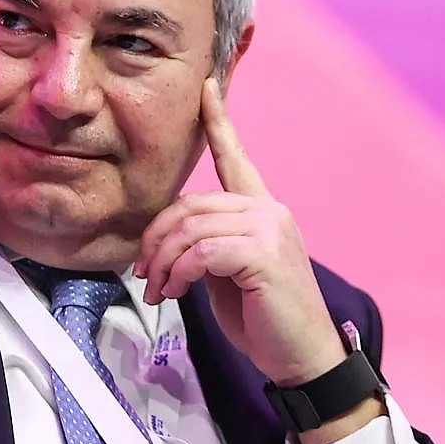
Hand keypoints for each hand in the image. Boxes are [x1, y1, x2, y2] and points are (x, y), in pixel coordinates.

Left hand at [134, 77, 345, 385]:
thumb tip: (171, 240)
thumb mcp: (226, 273)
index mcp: (261, 209)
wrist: (300, 357)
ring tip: (158, 290)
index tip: (206, 87)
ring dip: (163, 263)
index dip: (218, 121)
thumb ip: (206, 244)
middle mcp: (268, 209)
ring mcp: (269, 228)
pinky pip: (202, 252)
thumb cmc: (262, 317)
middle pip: (188, 205)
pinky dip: (179, 273)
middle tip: (144, 273)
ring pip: (190, 230)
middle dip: (155, 240)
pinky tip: (175, 292)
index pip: (234, 157)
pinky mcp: (263, 253)